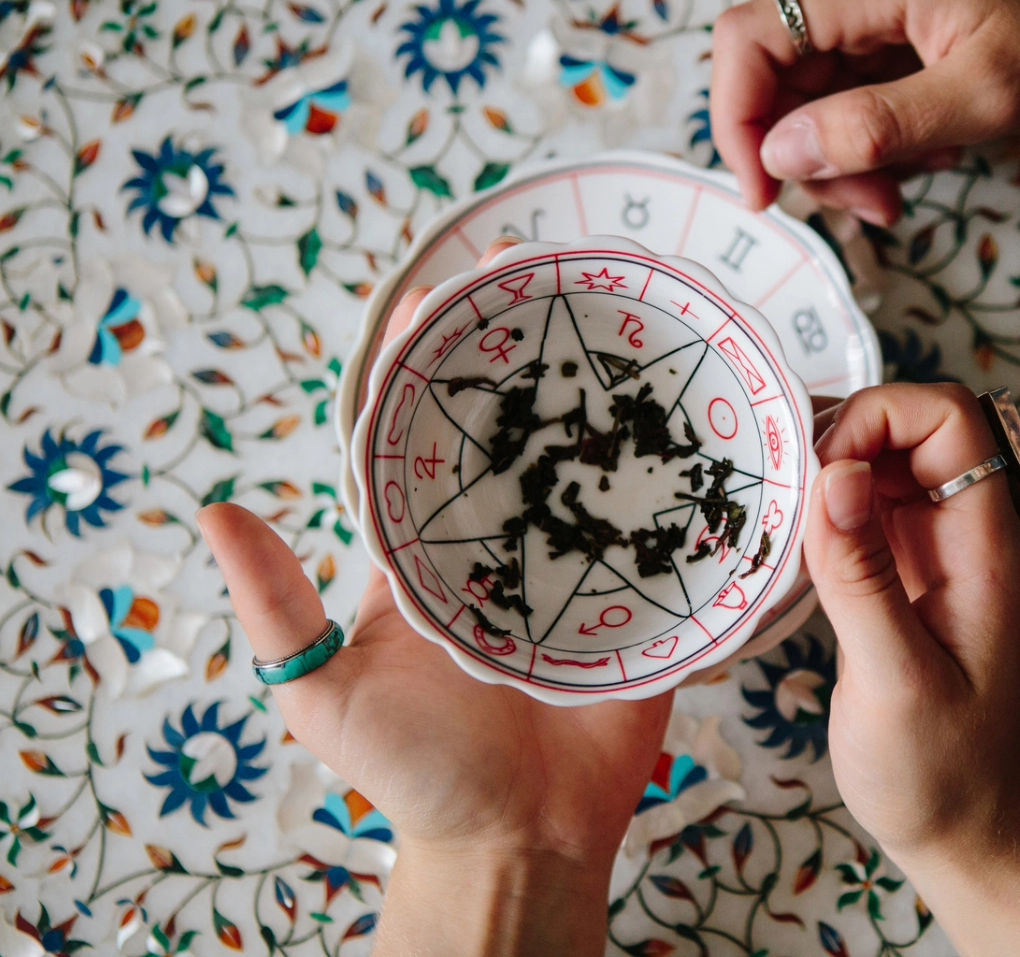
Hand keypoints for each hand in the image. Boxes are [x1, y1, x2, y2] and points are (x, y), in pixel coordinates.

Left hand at [196, 238, 672, 956]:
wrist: (517, 842)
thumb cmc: (415, 772)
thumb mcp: (326, 691)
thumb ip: (279, 607)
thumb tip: (213, 512)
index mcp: (431, 548)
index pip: (428, 437)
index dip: (430, 366)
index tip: (440, 293)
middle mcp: (507, 542)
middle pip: (521, 433)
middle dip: (535, 359)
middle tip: (554, 282)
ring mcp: (580, 565)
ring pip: (596, 467)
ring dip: (612, 404)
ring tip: (633, 327)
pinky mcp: (644, 601)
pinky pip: (665, 534)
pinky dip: (683, 486)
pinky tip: (702, 425)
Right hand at [711, 0, 1019, 222]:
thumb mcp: (984, 99)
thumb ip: (876, 128)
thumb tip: (782, 156)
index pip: (751, 37)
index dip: (737, 120)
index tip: (765, 193)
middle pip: (783, 72)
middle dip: (812, 153)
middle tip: (876, 207)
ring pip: (821, 87)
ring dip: (851, 152)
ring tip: (912, 187)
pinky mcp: (915, 19)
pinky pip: (864, 83)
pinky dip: (883, 133)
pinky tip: (935, 153)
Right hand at [806, 384, 1019, 955]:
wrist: (964, 829)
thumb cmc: (940, 771)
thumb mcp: (894, 680)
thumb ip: (862, 577)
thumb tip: (832, 474)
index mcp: (983, 545)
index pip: (949, 418)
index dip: (880, 419)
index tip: (821, 474)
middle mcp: (962, 533)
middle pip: (913, 427)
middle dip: (845, 436)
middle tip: (788, 495)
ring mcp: (932, 552)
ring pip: (883, 463)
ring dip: (827, 472)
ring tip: (778, 516)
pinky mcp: (901, 576)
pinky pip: (862, 510)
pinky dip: (822, 511)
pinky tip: (786, 546)